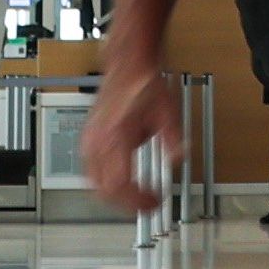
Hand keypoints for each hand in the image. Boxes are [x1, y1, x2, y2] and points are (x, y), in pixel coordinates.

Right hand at [81, 64, 188, 206]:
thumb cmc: (144, 83)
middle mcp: (98, 140)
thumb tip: (178, 159)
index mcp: (116, 136)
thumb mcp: (168, 112)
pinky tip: (119, 178)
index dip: (136, 201)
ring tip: (134, 195)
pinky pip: (89, 168)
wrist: (128, 64)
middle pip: (103, 189)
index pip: (119, 184)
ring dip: (113, 194)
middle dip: (126, 203)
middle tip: (146, 203)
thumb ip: (173, 139)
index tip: (154, 202)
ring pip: (93, 182)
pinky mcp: (89, 135)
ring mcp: (90, 138)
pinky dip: (103, 181)